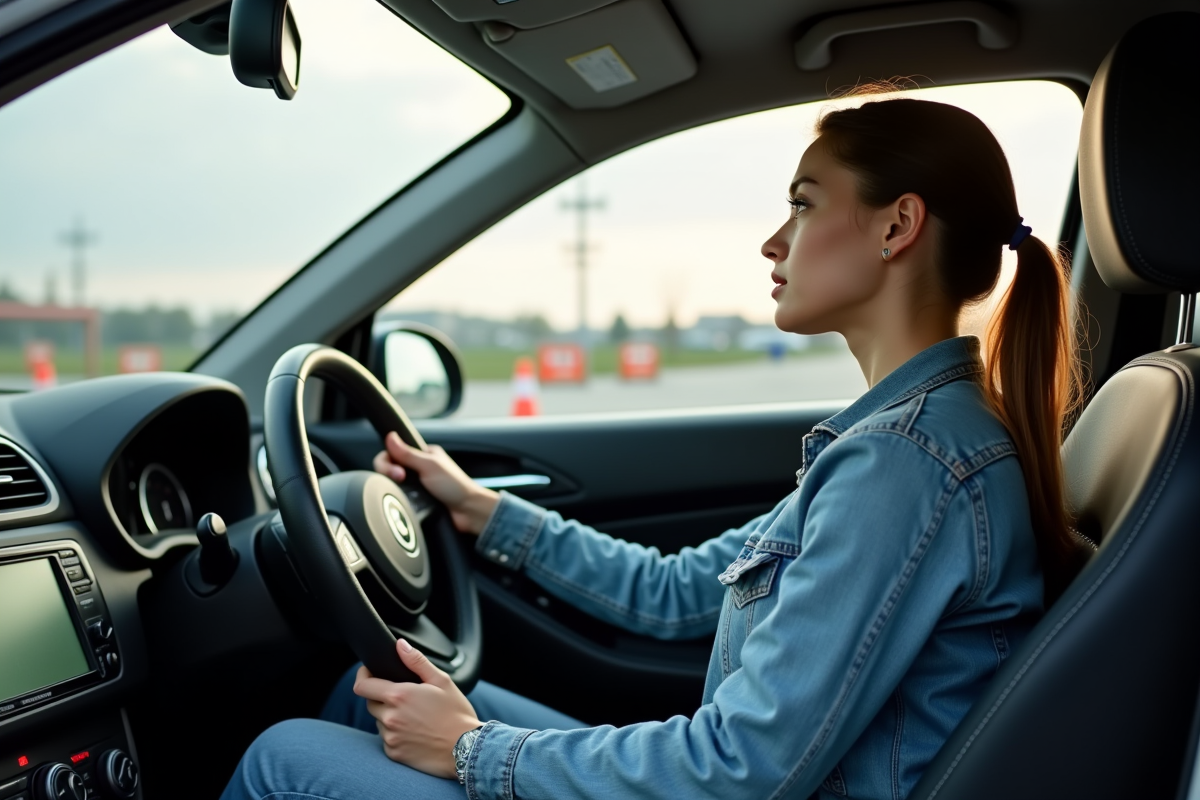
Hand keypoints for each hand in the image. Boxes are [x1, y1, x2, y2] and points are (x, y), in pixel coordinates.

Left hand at [354, 638, 482, 778]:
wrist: (468, 749)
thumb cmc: (457, 714)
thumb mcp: (442, 681)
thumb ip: (417, 661)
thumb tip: (400, 645)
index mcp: (399, 696)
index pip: (362, 686)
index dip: (363, 676)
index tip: (369, 673)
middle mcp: (390, 718)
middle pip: (371, 703)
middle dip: (381, 697)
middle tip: (404, 697)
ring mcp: (391, 738)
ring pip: (379, 722)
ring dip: (389, 716)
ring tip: (415, 717)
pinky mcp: (394, 753)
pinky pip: (387, 739)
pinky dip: (396, 734)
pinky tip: (415, 733)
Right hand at [373, 432, 498, 533]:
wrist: (467, 512)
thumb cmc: (455, 486)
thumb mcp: (429, 466)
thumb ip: (408, 453)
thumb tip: (390, 436)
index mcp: (423, 455)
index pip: (393, 452)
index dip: (388, 461)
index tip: (397, 471)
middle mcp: (418, 468)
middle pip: (389, 468)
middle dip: (390, 474)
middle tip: (401, 480)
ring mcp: (415, 485)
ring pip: (392, 484)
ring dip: (394, 487)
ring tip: (405, 492)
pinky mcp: (415, 500)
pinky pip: (398, 497)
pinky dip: (398, 498)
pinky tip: (404, 501)